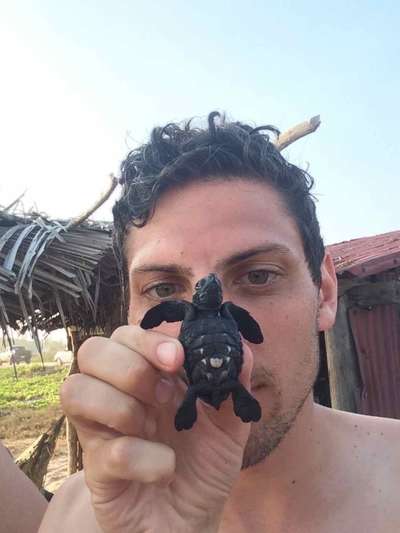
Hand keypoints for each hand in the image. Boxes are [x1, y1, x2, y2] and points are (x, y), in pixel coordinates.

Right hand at [61, 325, 254, 532]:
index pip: (125, 335)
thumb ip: (234, 386)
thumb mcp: (229, 424)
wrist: (192, 520)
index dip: (147, 339)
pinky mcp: (98, 470)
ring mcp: (102, 431)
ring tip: (155, 427)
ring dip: (123, 406)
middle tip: (164, 393)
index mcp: (146, 375)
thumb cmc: (203, 463)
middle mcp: (116, 395)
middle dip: (130, 367)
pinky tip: (164, 469)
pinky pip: (107, 451)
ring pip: (75, 390)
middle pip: (91, 351)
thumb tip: (243, 349)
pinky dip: (144, 458)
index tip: (177, 358)